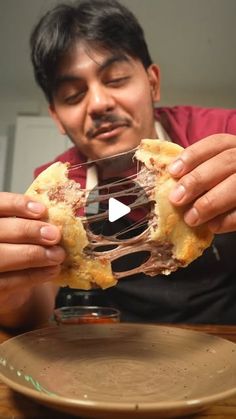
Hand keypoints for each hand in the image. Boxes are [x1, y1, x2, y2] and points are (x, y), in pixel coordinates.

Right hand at [0, 192, 64, 311]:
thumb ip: (31, 221)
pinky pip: (9, 282)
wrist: (12, 279)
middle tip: (55, 235)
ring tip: (58, 254)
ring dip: (34, 254)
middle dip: (28, 231)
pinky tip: (52, 270)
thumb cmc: (20, 247)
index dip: (16, 205)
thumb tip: (57, 215)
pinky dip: (34, 275)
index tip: (42, 210)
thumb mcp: (24, 231)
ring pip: (3, 257)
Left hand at [168, 134, 235, 233]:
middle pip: (226, 162)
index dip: (193, 155)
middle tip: (176, 199)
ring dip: (210, 203)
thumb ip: (199, 172)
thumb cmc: (225, 186)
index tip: (173, 171)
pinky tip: (212, 226)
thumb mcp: (215, 172)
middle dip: (197, 180)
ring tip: (191, 218)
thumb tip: (172, 184)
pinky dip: (228, 220)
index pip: (217, 143)